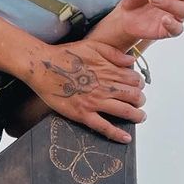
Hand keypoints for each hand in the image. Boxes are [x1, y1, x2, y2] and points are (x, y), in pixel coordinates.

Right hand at [23, 36, 147, 145]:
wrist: (43, 66)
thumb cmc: (65, 55)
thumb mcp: (93, 45)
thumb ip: (114, 53)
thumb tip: (131, 61)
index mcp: (108, 70)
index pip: (134, 80)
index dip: (139, 84)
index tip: (137, 86)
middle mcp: (105, 87)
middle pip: (134, 96)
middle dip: (140, 100)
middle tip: (139, 102)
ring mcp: (94, 102)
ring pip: (124, 112)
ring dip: (136, 116)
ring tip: (139, 117)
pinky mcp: (83, 114)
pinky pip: (104, 127)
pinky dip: (117, 134)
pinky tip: (126, 138)